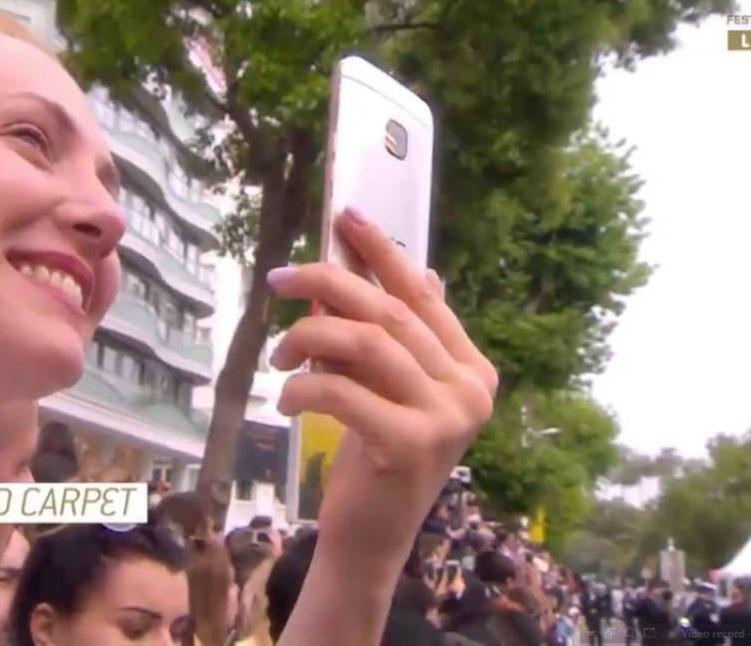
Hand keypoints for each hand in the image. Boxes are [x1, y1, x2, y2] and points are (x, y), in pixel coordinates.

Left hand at [272, 206, 497, 642]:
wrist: (369, 536)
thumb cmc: (373, 454)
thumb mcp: (383, 386)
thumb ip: (391, 334)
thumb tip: (400, 268)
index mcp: (471, 367)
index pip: (422, 294)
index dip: (381, 252)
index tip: (345, 215)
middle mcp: (471, 388)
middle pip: (390, 312)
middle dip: (328, 283)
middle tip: (279, 276)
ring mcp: (447, 417)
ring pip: (367, 343)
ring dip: (309, 336)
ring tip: (279, 355)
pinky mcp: (411, 445)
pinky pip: (343, 390)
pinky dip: (305, 386)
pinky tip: (288, 398)